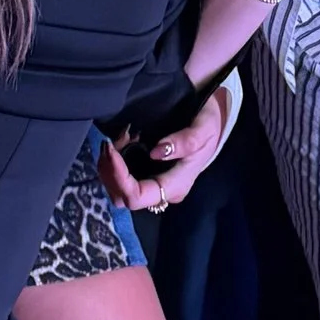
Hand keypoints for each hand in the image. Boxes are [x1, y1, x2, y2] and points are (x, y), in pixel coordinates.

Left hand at [102, 79, 234, 211]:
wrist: (211, 123)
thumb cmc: (209, 127)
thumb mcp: (204, 129)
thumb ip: (185, 142)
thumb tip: (156, 152)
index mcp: (175, 186)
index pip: (137, 196)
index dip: (119, 178)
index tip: (111, 150)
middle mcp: (161, 191)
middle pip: (122, 197)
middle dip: (109, 172)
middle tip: (109, 143)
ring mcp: (151, 184)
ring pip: (117, 189)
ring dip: (108, 166)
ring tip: (115, 139)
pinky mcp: (145, 175)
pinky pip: (120, 178)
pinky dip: (112, 161)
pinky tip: (118, 141)